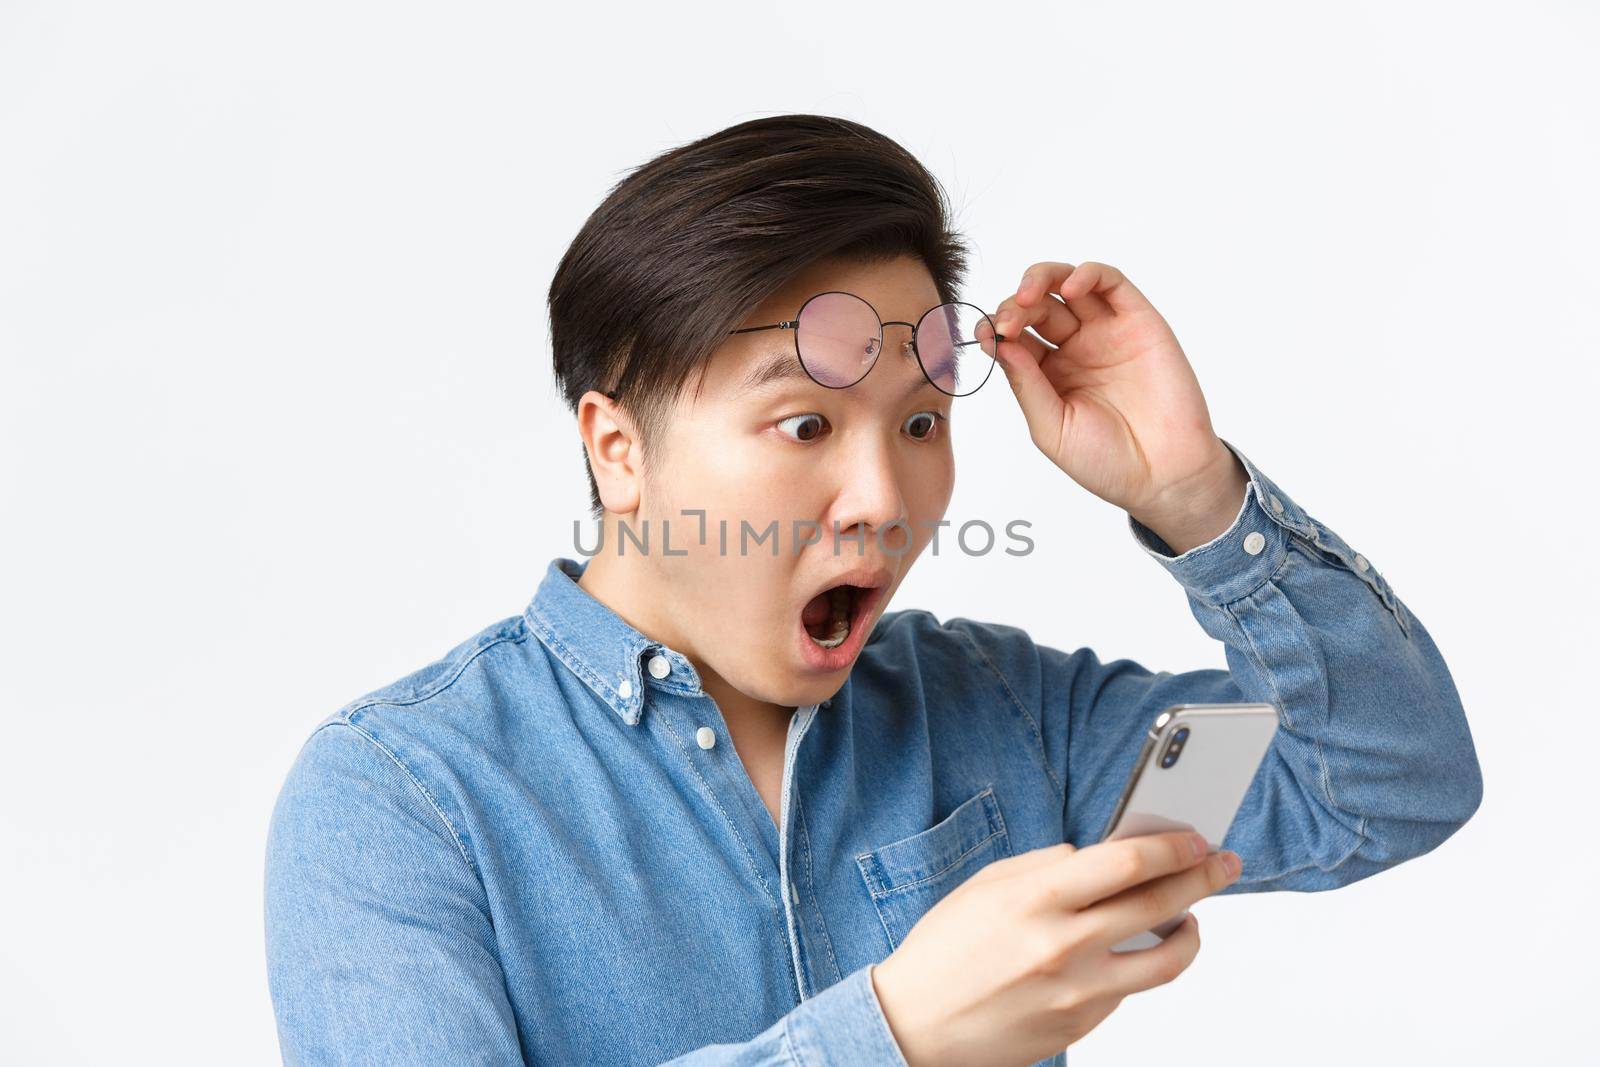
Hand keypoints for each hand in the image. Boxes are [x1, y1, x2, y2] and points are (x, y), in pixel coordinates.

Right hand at [870, 831, 1241, 1066]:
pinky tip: (1126, 953)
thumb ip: (1045, 865)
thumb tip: (1097, 855)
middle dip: (1202, 878)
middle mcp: (1064, 945)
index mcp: (1037, 898)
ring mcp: (1078, 991)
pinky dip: (1134, 965)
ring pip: (1166, 960)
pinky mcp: (1081, 1025)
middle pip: (1160, 904)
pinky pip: (1127, 990)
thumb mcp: (987, 886)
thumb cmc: (944, 951)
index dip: (1172, 847)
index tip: (1194, 838)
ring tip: (1192, 919)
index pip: (1127, 862)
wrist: (916, 1025)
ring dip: (1191, 933)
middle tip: (1222, 864)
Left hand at [990, 261, 1246, 553]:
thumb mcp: (1051, 429)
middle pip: (1036, 307)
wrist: (1164, 476)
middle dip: (1015, 307)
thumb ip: (1026, 386)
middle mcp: (1074, 348)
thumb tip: (1000, 345)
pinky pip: (1111, 282)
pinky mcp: (1138, 321)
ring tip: (1028, 296)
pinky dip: (1087, 274)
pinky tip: (1070, 289)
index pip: (1014, 337)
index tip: (985, 334)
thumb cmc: (1106, 461)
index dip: (995, 329)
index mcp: (1048, 374)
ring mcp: (1105, 332)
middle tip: (1007, 323)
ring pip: (1067, 284)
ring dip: (1042, 279)